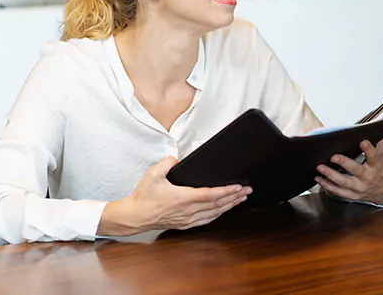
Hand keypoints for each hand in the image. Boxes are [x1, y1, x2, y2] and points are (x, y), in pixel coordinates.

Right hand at [97, 156, 251, 235]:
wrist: (134, 216)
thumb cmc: (143, 197)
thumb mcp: (153, 174)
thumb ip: (167, 163)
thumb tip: (177, 158)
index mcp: (183, 198)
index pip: (211, 195)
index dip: (227, 191)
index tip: (239, 186)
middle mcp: (188, 210)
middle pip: (217, 204)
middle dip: (235, 197)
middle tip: (248, 190)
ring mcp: (187, 219)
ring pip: (214, 213)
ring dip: (230, 206)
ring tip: (241, 199)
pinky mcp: (185, 224)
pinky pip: (206, 220)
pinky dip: (218, 214)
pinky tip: (224, 210)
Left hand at [315, 138, 382, 205]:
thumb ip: (380, 140)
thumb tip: (379, 125)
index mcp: (377, 165)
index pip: (373, 156)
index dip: (368, 149)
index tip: (362, 141)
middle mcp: (368, 177)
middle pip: (356, 170)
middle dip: (344, 163)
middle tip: (333, 156)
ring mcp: (360, 187)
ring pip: (344, 182)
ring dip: (330, 175)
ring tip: (320, 167)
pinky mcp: (353, 195)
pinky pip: (339, 191)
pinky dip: (327, 186)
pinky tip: (319, 179)